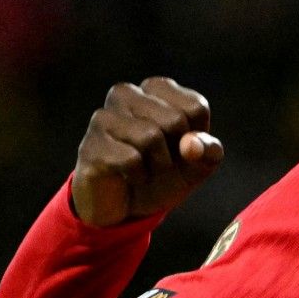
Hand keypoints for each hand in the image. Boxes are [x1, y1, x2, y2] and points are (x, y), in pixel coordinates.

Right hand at [71, 78, 222, 226]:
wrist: (127, 208)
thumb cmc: (164, 176)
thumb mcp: (199, 165)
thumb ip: (208, 151)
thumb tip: (191, 144)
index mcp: (156, 89)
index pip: (196, 106)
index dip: (196, 138)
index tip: (180, 147)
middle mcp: (126, 94)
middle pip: (174, 119)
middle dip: (176, 152)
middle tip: (161, 162)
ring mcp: (104, 117)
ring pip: (150, 136)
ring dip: (158, 165)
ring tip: (146, 169)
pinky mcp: (91, 144)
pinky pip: (130, 159)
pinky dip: (139, 176)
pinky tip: (128, 177)